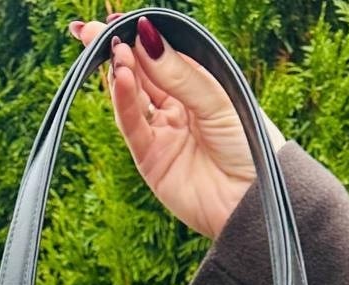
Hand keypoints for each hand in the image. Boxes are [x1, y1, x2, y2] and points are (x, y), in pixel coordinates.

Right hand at [68, 13, 286, 239]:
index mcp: (199, 87)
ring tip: (113, 51)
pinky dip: (123, 102)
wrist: (254, 202)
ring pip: (132, 97)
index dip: (141, 37)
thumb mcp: (219, 100)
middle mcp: (177, 108)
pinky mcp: (151, 160)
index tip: (120, 19)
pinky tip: (120, 78)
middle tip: (94, 30)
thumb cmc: (250, 146)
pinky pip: (133, 125)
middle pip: (141, 73)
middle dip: (118, 50)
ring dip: (120, 73)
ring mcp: (162, 134)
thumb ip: (180, 73)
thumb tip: (145, 37)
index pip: (162, 54)